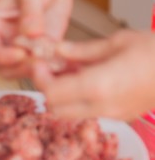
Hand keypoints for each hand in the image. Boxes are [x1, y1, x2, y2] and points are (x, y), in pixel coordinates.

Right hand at [0, 0, 73, 78]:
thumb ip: (30, 10)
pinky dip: (53, 67)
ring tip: (54, 58)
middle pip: (4, 67)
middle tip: (39, 59)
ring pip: (22, 71)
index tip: (20, 53)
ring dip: (37, 69)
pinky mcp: (40, 52)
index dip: (1, 57)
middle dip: (20, 68)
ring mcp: (22, 48)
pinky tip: (64, 60)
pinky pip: (43, 66)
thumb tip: (30, 32)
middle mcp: (4, 41)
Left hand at [33, 30, 154, 120]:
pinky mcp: (121, 116)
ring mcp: (112, 115)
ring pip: (70, 114)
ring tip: (68, 72)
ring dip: (62, 96)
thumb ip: (82, 50)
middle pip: (56, 109)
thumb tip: (57, 50)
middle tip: (50, 68)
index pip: (52, 93)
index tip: (39, 63)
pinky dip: (77, 100)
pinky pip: (87, 113)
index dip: (39, 78)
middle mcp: (102, 107)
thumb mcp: (117, 42)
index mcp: (98, 86)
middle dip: (47, 89)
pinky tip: (85, 79)